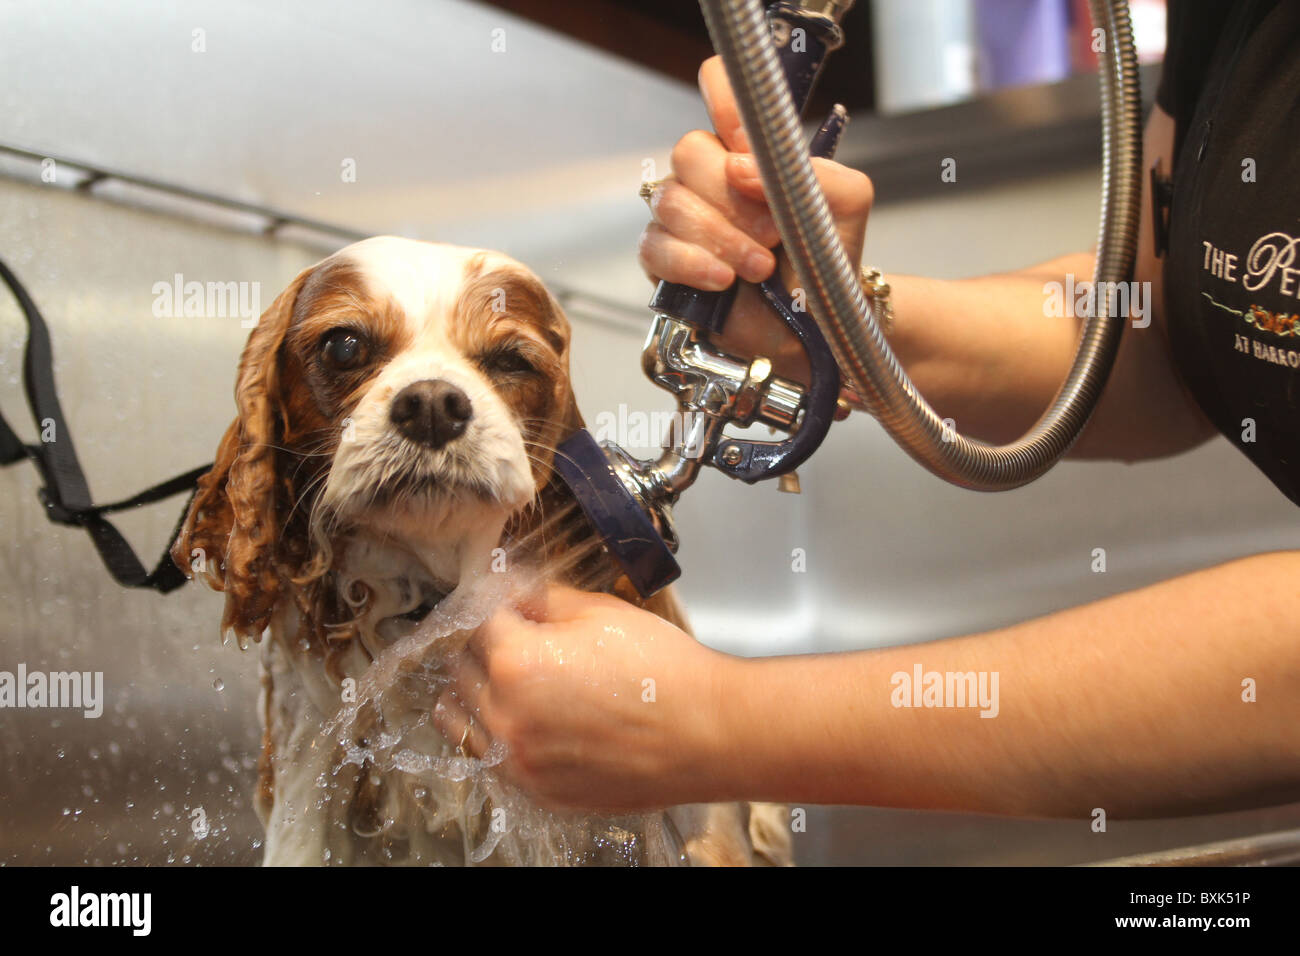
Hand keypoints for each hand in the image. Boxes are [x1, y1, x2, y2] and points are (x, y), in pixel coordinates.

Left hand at [435, 586, 735, 811]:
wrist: (707, 734)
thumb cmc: (663, 671)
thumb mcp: (600, 612)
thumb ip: (543, 597)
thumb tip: (510, 591)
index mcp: (517, 662)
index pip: (477, 619)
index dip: (497, 603)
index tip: (508, 601)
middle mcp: (506, 715)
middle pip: (460, 667)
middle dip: (483, 645)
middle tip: (516, 636)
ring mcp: (517, 760)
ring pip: (458, 718)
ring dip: (475, 691)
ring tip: (510, 680)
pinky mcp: (535, 789)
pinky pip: (487, 757)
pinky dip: (493, 733)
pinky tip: (523, 718)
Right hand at [639, 55, 874, 386]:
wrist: (817, 325)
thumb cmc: (826, 259)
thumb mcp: (847, 205)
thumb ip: (816, 173)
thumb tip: (742, 168)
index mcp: (749, 149)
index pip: (719, 88)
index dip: (724, 101)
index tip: (747, 142)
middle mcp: (709, 176)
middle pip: (690, 152)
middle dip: (733, 198)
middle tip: (772, 234)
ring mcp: (683, 218)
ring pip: (672, 202)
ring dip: (722, 237)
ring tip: (760, 267)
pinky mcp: (664, 261)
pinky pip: (656, 247)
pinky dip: (693, 263)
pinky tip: (723, 280)